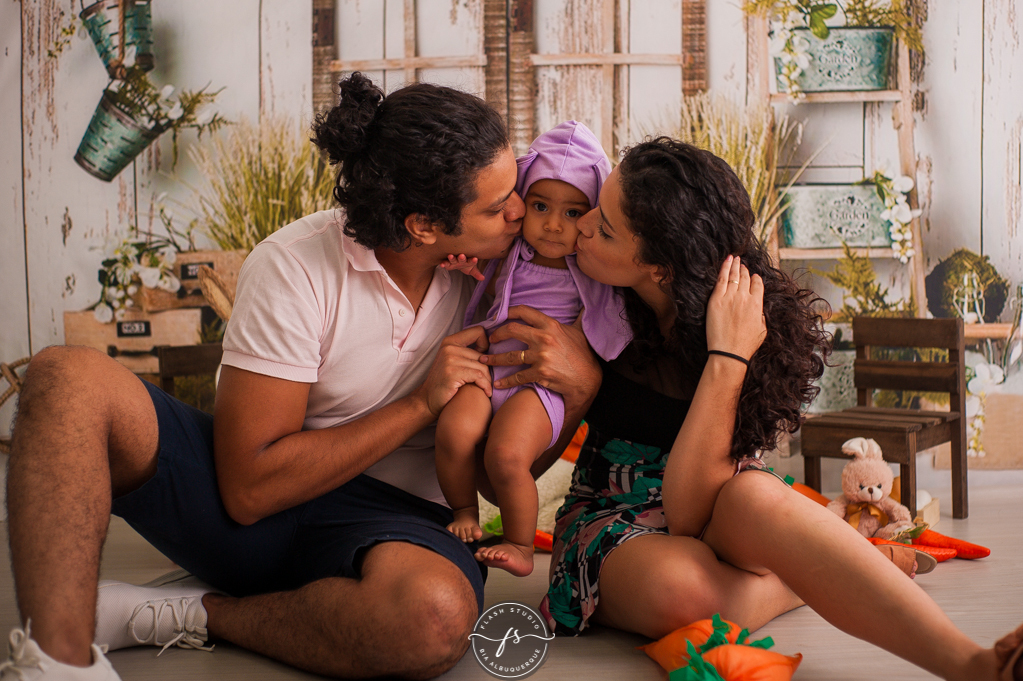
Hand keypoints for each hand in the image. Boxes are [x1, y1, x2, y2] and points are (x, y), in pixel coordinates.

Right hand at [414, 326, 491, 416]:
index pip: (479, 331)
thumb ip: (468, 353)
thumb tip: (494, 348)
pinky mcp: (452, 373)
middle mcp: (449, 347)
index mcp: (450, 341)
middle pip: (483, 355)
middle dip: (488, 371)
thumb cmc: (446, 383)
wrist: (428, 401)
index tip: (483, 359)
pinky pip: (479, 376)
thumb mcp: (454, 362)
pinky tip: (486, 393)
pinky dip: (486, 386)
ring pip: (482, 367)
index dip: (486, 343)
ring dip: (488, 381)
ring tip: (486, 389)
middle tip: (487, 382)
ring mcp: (449, 359)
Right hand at [439, 254, 484, 281]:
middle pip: (461, 258)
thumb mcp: (472, 270)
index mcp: (468, 261)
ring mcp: (454, 260)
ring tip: (450, 256)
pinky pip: (445, 263)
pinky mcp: (447, 263)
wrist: (459, 263)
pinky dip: (443, 263)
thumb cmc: (467, 265)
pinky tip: (441, 265)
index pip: (471, 260)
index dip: (473, 260)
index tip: (475, 259)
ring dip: (452, 258)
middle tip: (462, 256)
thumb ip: (477, 274)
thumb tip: (483, 278)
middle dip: (462, 258)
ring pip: (453, 259)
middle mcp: (461, 259)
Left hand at [481, 305, 600, 404]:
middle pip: (511, 330)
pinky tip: (497, 383)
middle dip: (497, 334)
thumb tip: (584, 306)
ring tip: (484, 360)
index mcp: (550, 325)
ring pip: (510, 356)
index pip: (524, 312)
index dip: (508, 312)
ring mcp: (541, 357)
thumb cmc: (583, 354)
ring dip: (494, 359)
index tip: (498, 316)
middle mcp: (544, 338)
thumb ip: (579, 318)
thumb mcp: (580, 332)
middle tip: (490, 339)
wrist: (587, 379)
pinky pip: (517, 377)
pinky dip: (505, 381)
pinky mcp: (539, 373)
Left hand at [705, 255, 765, 361]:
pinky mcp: (716, 299)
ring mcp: (730, 297)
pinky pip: (721, 279)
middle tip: (742, 264)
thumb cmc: (746, 345)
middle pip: (745, 278)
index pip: (758, 284)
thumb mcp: (762, 329)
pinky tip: (727, 260)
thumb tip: (758, 306)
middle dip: (744, 270)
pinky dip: (725, 268)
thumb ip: (761, 314)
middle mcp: (745, 298)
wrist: (729, 353)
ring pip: (734, 276)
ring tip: (735, 258)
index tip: (753, 276)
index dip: (755, 279)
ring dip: (735, 265)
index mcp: (757, 304)